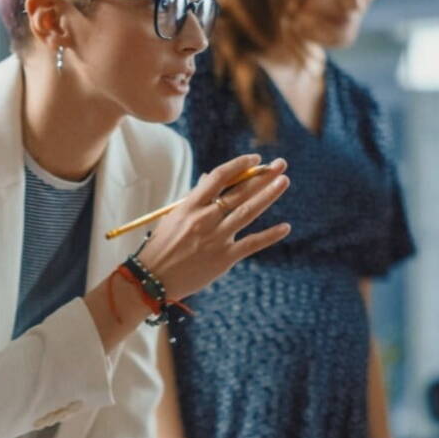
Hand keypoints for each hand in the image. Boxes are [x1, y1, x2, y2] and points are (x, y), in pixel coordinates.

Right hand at [139, 155, 289, 301]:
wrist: (153, 279)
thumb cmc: (161, 246)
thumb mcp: (173, 218)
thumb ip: (193, 199)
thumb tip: (208, 178)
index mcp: (190, 206)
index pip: (219, 177)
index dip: (239, 165)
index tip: (254, 159)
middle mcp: (205, 219)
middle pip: (239, 191)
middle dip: (262, 176)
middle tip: (280, 164)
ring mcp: (216, 238)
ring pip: (248, 212)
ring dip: (268, 195)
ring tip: (283, 181)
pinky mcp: (224, 258)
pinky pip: (251, 244)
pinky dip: (270, 235)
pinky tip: (285, 227)